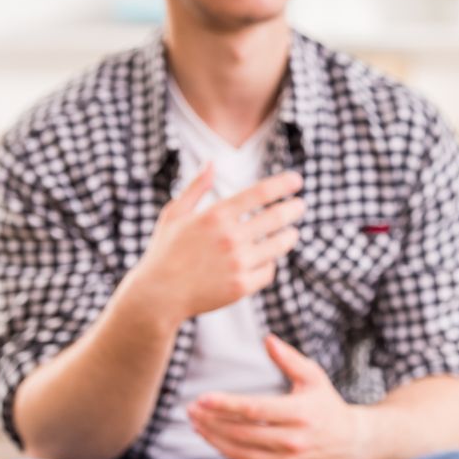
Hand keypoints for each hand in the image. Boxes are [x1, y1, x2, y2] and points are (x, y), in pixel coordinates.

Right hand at [127, 166, 305, 326]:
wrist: (158, 296)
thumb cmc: (165, 252)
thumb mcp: (175, 214)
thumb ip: (196, 187)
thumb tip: (211, 162)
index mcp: (215, 215)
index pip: (260, 193)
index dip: (283, 184)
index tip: (297, 180)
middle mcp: (229, 237)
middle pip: (276, 217)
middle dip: (294, 209)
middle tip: (300, 206)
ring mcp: (237, 263)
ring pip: (278, 245)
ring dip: (289, 236)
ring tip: (291, 233)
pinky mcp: (241, 286)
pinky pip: (268, 271)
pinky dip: (270, 264)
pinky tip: (268, 259)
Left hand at [188, 335, 366, 458]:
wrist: (349, 443)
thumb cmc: (325, 404)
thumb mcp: (313, 376)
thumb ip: (289, 358)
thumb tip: (267, 338)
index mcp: (301, 414)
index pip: (254, 410)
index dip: (225, 404)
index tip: (202, 398)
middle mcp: (295, 443)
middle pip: (241, 433)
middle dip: (211, 421)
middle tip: (191, 410)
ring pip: (240, 453)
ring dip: (214, 439)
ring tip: (198, 424)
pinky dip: (230, 453)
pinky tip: (217, 439)